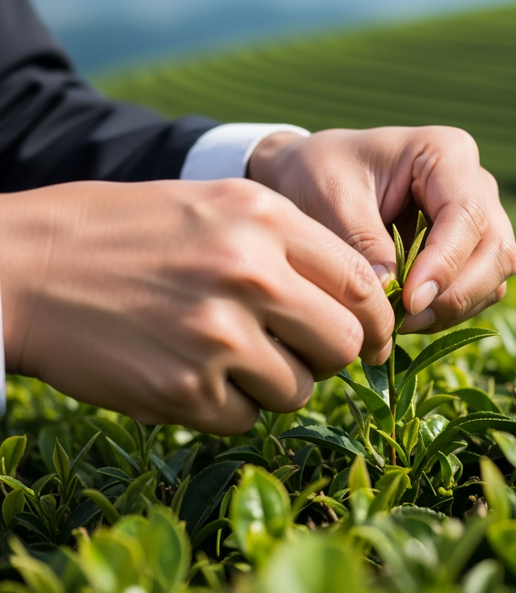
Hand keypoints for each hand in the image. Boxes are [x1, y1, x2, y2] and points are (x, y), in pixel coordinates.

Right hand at [0, 179, 393, 434]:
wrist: (27, 265)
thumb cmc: (131, 232)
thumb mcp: (220, 204)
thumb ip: (294, 244)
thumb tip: (365, 298)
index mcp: (265, 219)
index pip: (362, 283)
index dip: (376, 319)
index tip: (371, 336)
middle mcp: (250, 274)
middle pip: (345, 344)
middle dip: (331, 355)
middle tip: (299, 349)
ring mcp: (217, 335)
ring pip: (300, 388)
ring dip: (277, 382)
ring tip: (232, 354)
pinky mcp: (184, 390)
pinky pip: (246, 417)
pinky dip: (231, 404)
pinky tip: (195, 372)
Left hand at [248, 126, 515, 347]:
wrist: (311, 177)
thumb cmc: (318, 174)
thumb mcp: (330, 198)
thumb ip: (362, 241)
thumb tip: (394, 292)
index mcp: (446, 153)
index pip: (466, 215)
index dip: (445, 264)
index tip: (409, 302)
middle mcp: (475, 183)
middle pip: (496, 248)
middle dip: (457, 293)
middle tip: (406, 322)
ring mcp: (480, 217)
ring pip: (494, 274)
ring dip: (455, 307)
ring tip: (400, 322)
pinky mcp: (471, 249)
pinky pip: (480, 289)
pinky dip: (451, 310)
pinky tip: (409, 317)